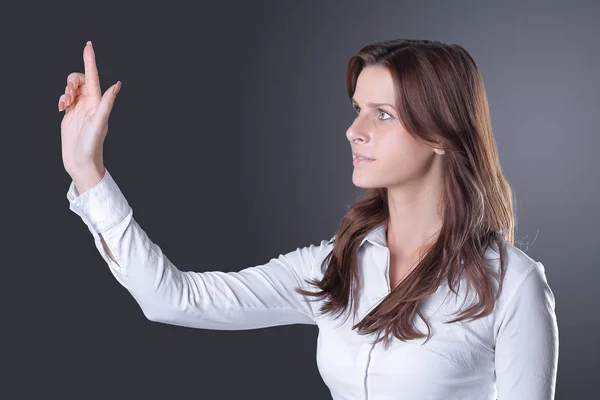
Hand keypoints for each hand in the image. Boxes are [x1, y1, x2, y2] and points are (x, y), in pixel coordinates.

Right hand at [59, 41, 120, 177]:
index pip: (93, 77)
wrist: (81, 163)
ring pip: (72, 89)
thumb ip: (107, 103)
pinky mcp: (71, 115)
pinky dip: (61, 98)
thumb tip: (117, 85)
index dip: (90, 61)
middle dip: (72, 81)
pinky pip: (66, 99)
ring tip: (65, 104)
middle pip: (80, 80)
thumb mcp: (99, 123)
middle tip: (69, 94)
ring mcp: (80, 109)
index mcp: (98, 103)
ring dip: (66, 91)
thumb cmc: (92, 146)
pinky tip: (61, 108)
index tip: (88, 45)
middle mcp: (90, 104)